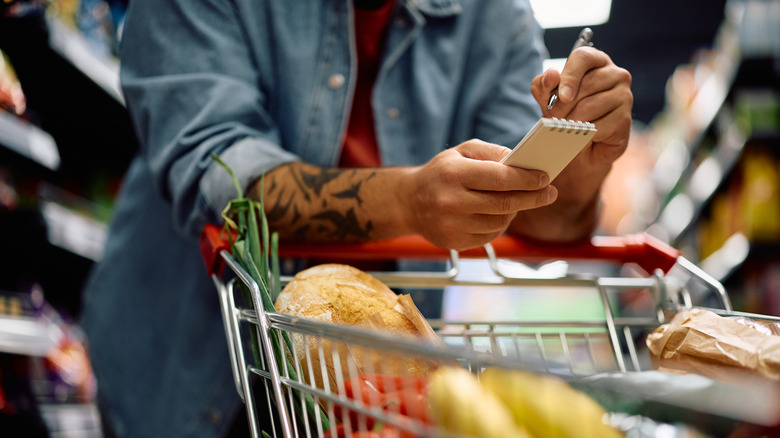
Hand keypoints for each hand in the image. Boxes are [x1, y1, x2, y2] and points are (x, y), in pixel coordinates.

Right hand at [401, 139, 556, 250]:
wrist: (409, 202)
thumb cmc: (440, 173)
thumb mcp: (461, 152)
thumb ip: (491, 152)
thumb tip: (520, 162)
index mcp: (454, 174)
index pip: (500, 178)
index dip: (527, 179)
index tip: (545, 178)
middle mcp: (451, 201)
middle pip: (505, 203)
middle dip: (533, 198)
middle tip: (549, 193)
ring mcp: (452, 225)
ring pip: (500, 221)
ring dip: (515, 210)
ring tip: (518, 200)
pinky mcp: (454, 242)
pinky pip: (490, 234)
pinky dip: (500, 223)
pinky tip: (497, 213)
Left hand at [531, 47, 632, 166]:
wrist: (579, 144)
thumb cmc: (565, 113)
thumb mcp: (547, 97)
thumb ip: (544, 84)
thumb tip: (552, 75)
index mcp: (596, 61)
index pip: (583, 57)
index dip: (569, 76)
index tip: (561, 96)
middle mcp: (615, 74)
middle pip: (587, 84)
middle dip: (564, 105)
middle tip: (554, 117)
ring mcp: (624, 96)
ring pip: (591, 106)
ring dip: (572, 120)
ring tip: (565, 127)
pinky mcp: (625, 119)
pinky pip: (599, 126)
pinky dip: (584, 134)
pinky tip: (582, 135)